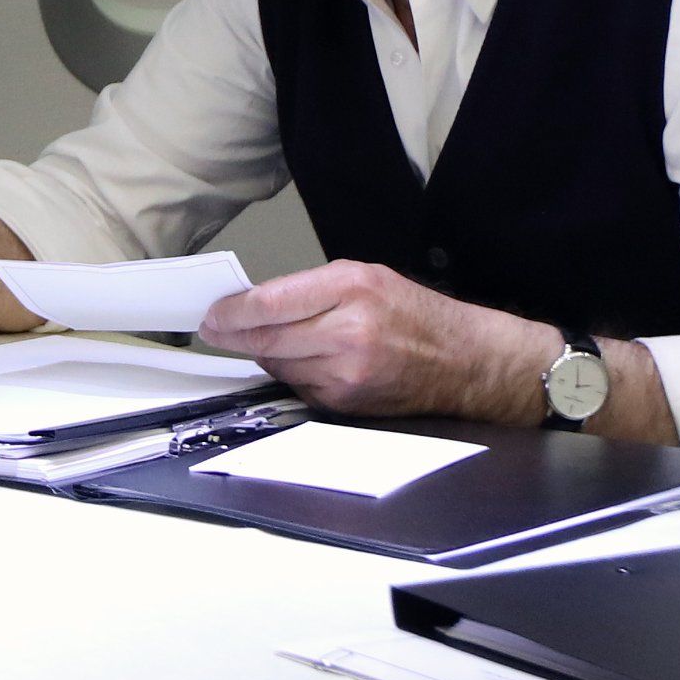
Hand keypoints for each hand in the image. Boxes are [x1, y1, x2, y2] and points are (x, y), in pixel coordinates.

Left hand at [193, 262, 552, 421]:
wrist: (466, 361)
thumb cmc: (419, 316)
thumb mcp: (368, 277)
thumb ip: (311, 289)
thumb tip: (255, 305)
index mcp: (352, 288)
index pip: (269, 303)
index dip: (231, 311)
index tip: (213, 314)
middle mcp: (348, 332)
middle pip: (265, 337)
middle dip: (234, 334)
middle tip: (217, 329)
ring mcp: (346, 372)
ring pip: (277, 363)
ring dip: (266, 353)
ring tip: (272, 341)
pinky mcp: (346, 402)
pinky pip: (298, 386)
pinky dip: (293, 374)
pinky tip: (307, 362)